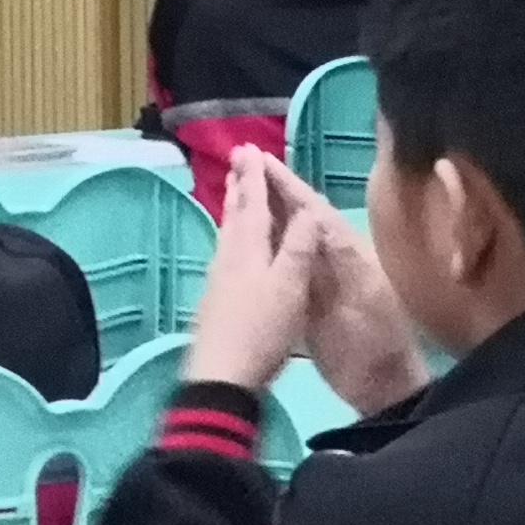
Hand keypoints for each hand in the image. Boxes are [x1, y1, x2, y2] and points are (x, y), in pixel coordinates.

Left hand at [182, 145, 318, 395]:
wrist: (222, 375)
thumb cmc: (260, 329)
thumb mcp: (288, 287)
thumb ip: (297, 247)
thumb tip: (308, 209)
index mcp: (247, 250)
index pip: (253, 204)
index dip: (255, 177)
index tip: (251, 149)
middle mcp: (228, 257)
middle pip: (235, 214)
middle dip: (240, 186)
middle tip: (237, 159)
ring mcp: (219, 279)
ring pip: (228, 233)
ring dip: (234, 209)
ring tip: (234, 192)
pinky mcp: (216, 299)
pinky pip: (226, 252)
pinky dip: (233, 236)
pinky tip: (233, 248)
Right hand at [218, 156, 429, 412]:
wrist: (381, 387)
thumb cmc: (377, 340)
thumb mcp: (366, 295)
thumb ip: (343, 256)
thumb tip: (318, 216)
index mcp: (346, 250)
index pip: (312, 209)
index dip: (288, 185)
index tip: (261, 161)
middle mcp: (328, 258)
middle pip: (297, 217)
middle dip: (271, 190)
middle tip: (240, 164)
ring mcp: (315, 280)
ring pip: (285, 239)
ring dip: (263, 214)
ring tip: (233, 192)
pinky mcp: (302, 303)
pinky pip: (279, 267)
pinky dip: (261, 250)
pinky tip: (240, 242)